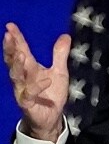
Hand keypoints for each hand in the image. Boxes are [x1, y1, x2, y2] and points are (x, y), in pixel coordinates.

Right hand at [3, 23, 69, 141]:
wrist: (51, 117)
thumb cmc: (52, 93)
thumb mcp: (59, 71)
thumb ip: (60, 54)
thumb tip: (65, 35)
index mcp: (30, 69)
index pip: (20, 51)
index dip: (16, 39)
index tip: (10, 26)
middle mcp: (23, 78)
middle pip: (13, 62)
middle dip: (10, 49)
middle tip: (8, 36)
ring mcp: (23, 90)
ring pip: (16, 77)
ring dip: (17, 66)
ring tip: (21, 55)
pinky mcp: (28, 103)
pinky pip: (30, 94)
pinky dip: (37, 87)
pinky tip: (46, 80)